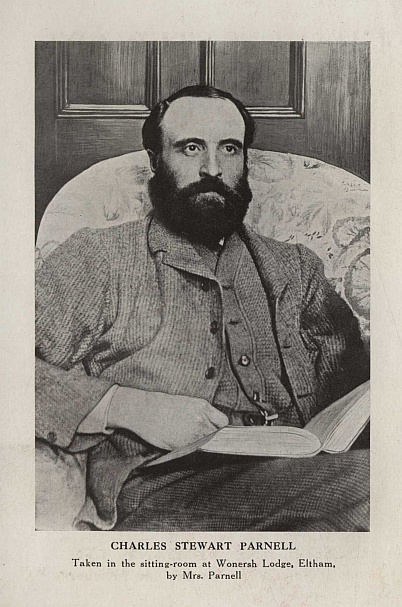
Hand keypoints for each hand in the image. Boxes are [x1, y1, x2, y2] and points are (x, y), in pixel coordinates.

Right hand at [107, 387, 227, 449]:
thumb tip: (208, 425)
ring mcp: (193, 434)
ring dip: (202, 444)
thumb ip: (200, 414)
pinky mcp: (183, 445)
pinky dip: (192, 450)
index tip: (217, 431)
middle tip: (202, 437)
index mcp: (203, 407)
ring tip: (190, 440)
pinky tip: (183, 444)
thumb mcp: (186, 402)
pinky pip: (194, 451)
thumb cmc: (160, 405)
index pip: (223, 422)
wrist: (143, 410)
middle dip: (212, 437)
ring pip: (207, 445)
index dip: (220, 428)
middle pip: (217, 435)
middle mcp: (201, 420)